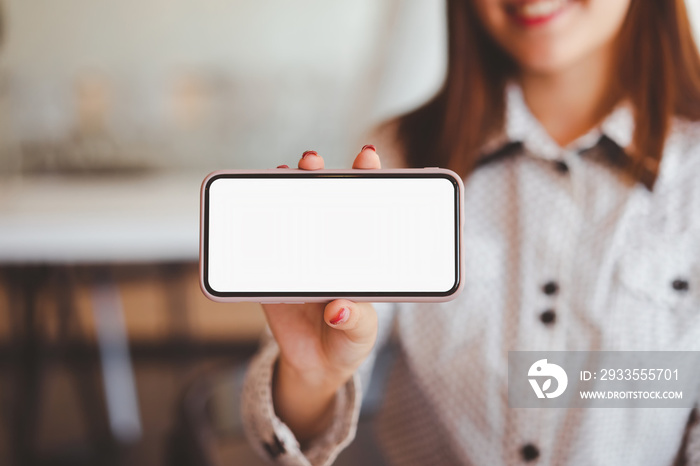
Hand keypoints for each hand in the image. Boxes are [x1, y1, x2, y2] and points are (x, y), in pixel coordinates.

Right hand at [262, 146, 380, 441]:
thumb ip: (355, 321)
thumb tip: (338, 309)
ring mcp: (297, 259)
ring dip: (285, 192)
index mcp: (356, 255)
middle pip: (323, 203)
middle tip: (312, 161)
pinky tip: (252, 211)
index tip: (367, 156)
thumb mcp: (361, 333)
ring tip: (283, 174)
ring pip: (291, 217)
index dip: (366, 179)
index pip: (364, 209)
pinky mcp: (270, 278)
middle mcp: (326, 248)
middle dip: (318, 176)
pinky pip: (261, 251)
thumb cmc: (348, 341)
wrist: (316, 367)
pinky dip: (255, 230)